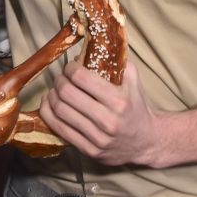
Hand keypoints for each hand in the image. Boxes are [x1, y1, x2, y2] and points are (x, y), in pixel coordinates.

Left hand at [39, 62, 165, 167]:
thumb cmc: (137, 107)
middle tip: (61, 78)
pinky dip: (49, 114)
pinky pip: (60, 130)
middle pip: (67, 94)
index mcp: (118, 100)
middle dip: (59, 81)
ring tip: (54, 91)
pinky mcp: (90, 151)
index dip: (70, 69)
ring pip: (60, 112)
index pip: (81, 78)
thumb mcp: (133, 80)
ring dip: (51, 96)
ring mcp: (98, 138)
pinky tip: (50, 105)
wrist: (147, 142)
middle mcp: (108, 120)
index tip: (70, 67)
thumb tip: (93, 45)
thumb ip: (117, 60)